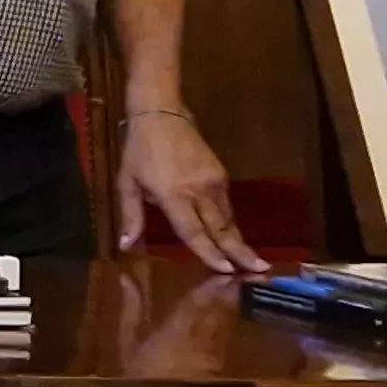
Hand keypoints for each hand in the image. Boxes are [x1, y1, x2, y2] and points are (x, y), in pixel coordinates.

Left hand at [113, 109, 265, 275]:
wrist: (162, 115)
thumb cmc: (139, 151)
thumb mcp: (127, 183)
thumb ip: (131, 216)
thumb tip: (126, 246)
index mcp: (173, 195)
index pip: (194, 232)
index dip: (209, 253)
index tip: (226, 270)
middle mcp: (198, 191)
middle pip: (221, 229)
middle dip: (239, 252)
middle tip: (260, 269)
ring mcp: (213, 181)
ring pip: (227, 218)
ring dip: (238, 240)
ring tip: (252, 260)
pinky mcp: (221, 174)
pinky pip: (226, 205)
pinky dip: (229, 222)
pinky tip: (232, 236)